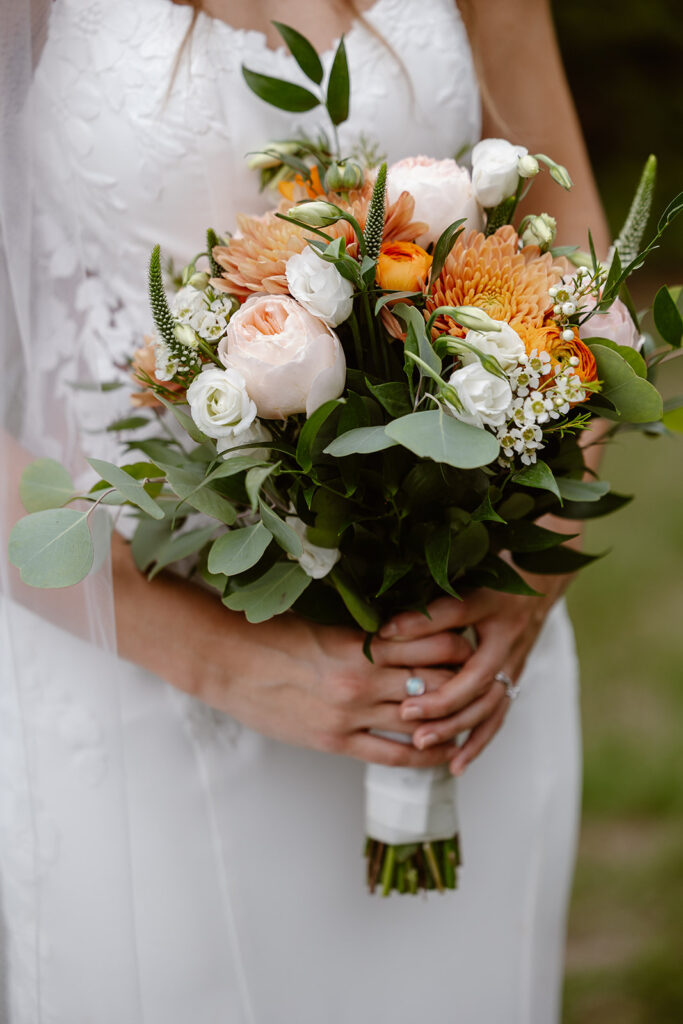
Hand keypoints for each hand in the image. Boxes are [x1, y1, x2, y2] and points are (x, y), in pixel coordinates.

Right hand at [112, 534, 474, 768]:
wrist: (229, 665)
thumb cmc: (272, 638)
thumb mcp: (324, 626)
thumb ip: (364, 635)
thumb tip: (401, 634)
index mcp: (359, 642)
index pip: (428, 642)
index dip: (458, 644)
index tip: (473, 641)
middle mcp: (362, 679)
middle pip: (432, 681)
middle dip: (462, 681)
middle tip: (483, 679)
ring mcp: (351, 714)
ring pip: (419, 720)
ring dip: (450, 719)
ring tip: (472, 716)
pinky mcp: (337, 742)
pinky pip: (393, 755)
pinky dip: (424, 754)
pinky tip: (442, 752)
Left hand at [378, 578, 565, 774]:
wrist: (540, 583)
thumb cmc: (494, 578)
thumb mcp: (464, 582)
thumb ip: (429, 605)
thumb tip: (385, 627)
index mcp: (493, 612)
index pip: (458, 622)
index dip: (425, 637)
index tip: (388, 642)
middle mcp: (506, 644)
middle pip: (476, 681)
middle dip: (441, 702)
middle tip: (406, 713)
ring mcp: (512, 666)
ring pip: (487, 707)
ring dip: (455, 728)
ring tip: (421, 743)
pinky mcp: (512, 682)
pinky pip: (496, 718)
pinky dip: (477, 743)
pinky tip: (455, 764)